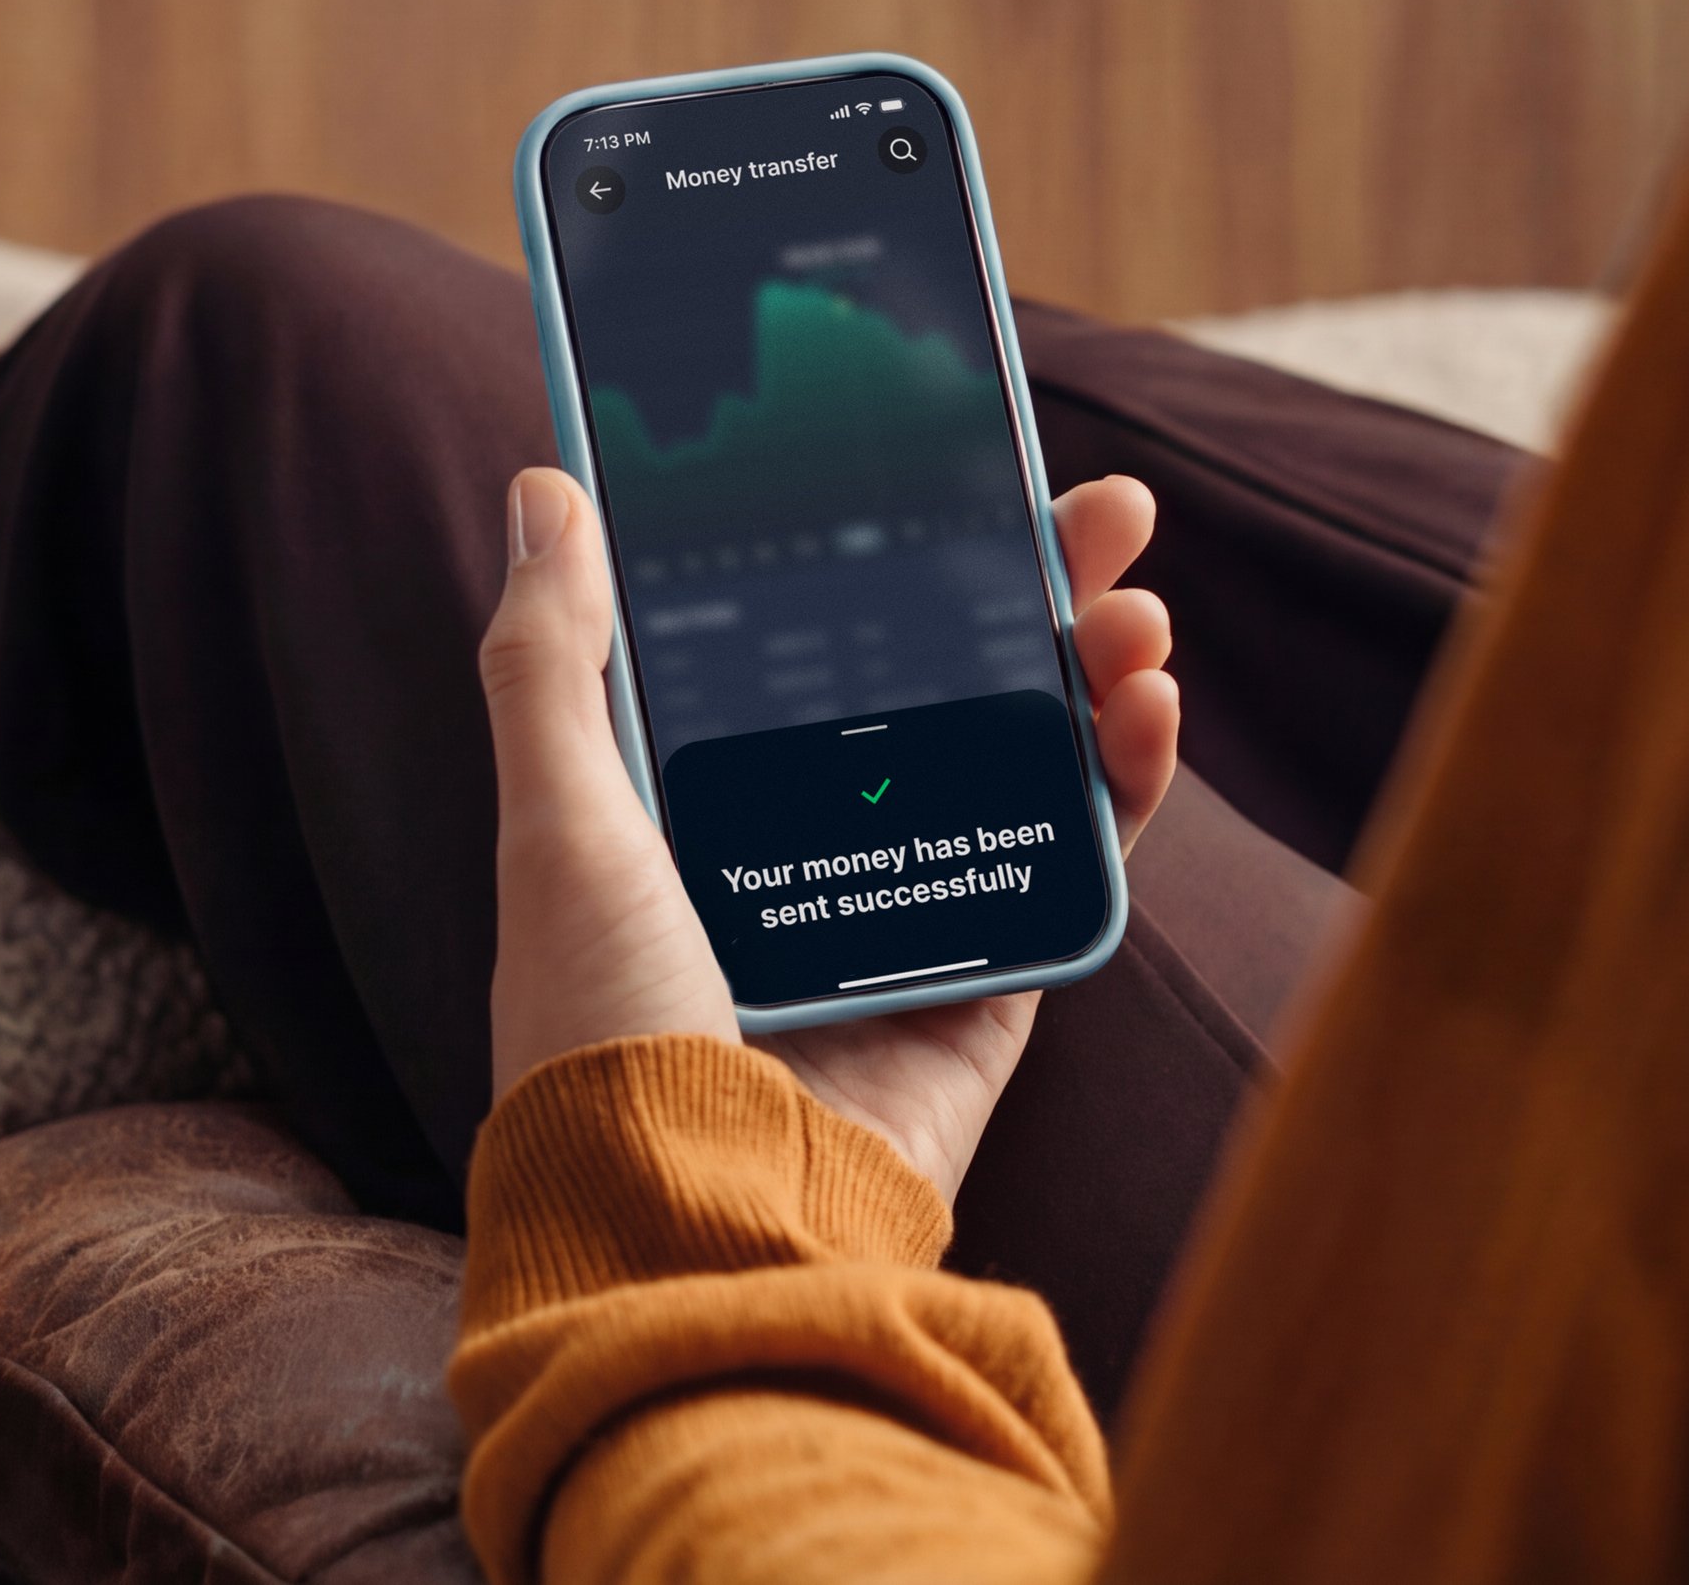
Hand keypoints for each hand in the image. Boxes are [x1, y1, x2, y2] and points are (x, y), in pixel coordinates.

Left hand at [477, 466, 1179, 1201]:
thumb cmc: (602, 1035)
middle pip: (938, 679)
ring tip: (1135, 603)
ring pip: (1020, 758)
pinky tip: (1146, 712)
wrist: (693, 1229)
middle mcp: (804, 849)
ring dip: (1090, 668)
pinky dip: (1123, 785)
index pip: (806, 641)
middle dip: (1024, 586)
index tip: (946, 459)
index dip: (881, 547)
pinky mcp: (983, 992)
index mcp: (695, 805)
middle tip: (1097, 505)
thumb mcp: (557, 825)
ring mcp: (903, 917)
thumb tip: (542, 486)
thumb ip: (550, 659)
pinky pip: (1068, 867)